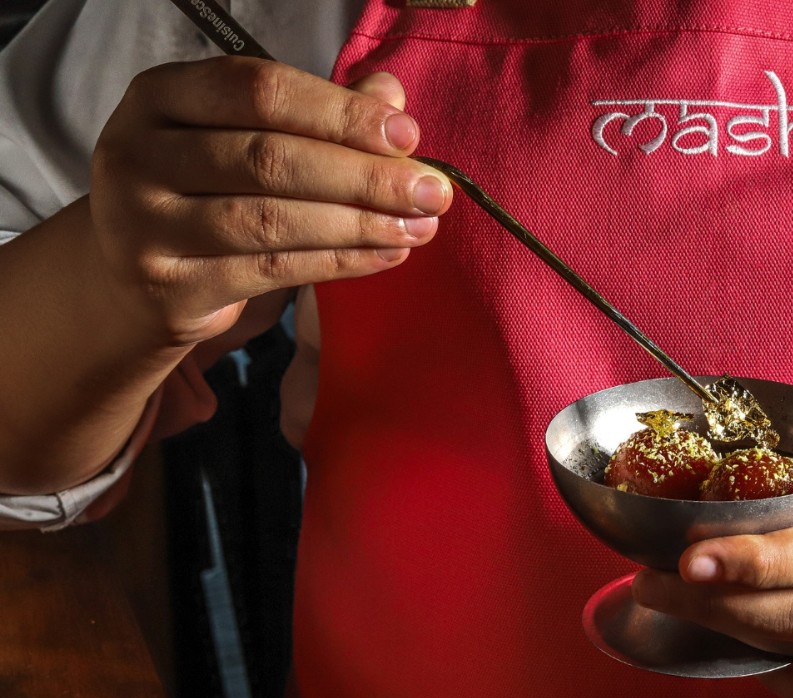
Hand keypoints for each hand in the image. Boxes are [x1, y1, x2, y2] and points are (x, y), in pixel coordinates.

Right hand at [86, 57, 451, 346]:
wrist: (135, 278)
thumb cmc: (206, 190)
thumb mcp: (246, 137)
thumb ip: (316, 114)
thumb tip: (391, 96)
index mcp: (159, 96)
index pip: (258, 91)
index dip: (339, 112)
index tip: (407, 135)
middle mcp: (137, 153)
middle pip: (269, 158)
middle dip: (364, 175)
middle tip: (431, 191)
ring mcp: (143, 223)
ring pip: (272, 220)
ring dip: (359, 224)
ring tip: (419, 227)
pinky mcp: (167, 286)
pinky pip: (272, 270)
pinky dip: (339, 262)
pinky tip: (386, 255)